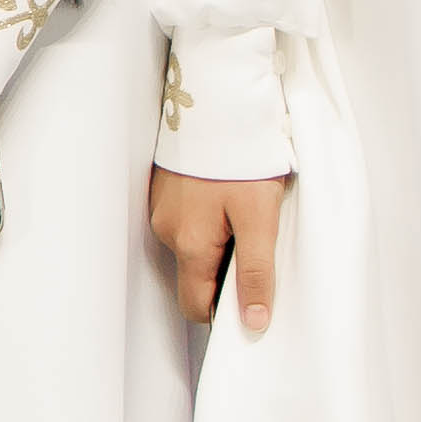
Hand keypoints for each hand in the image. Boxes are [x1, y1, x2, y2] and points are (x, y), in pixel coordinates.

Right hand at [149, 168, 281, 332]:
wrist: (218, 99)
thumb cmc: (242, 156)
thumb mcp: (259, 218)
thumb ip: (255, 272)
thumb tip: (254, 322)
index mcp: (188, 244)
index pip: (196, 305)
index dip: (223, 311)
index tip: (250, 297)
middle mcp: (166, 230)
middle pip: (194, 275)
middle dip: (223, 270)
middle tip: (256, 242)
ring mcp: (161, 207)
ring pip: (190, 245)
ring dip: (217, 240)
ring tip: (244, 209)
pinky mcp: (164, 187)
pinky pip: (184, 218)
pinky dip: (206, 216)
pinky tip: (225, 192)